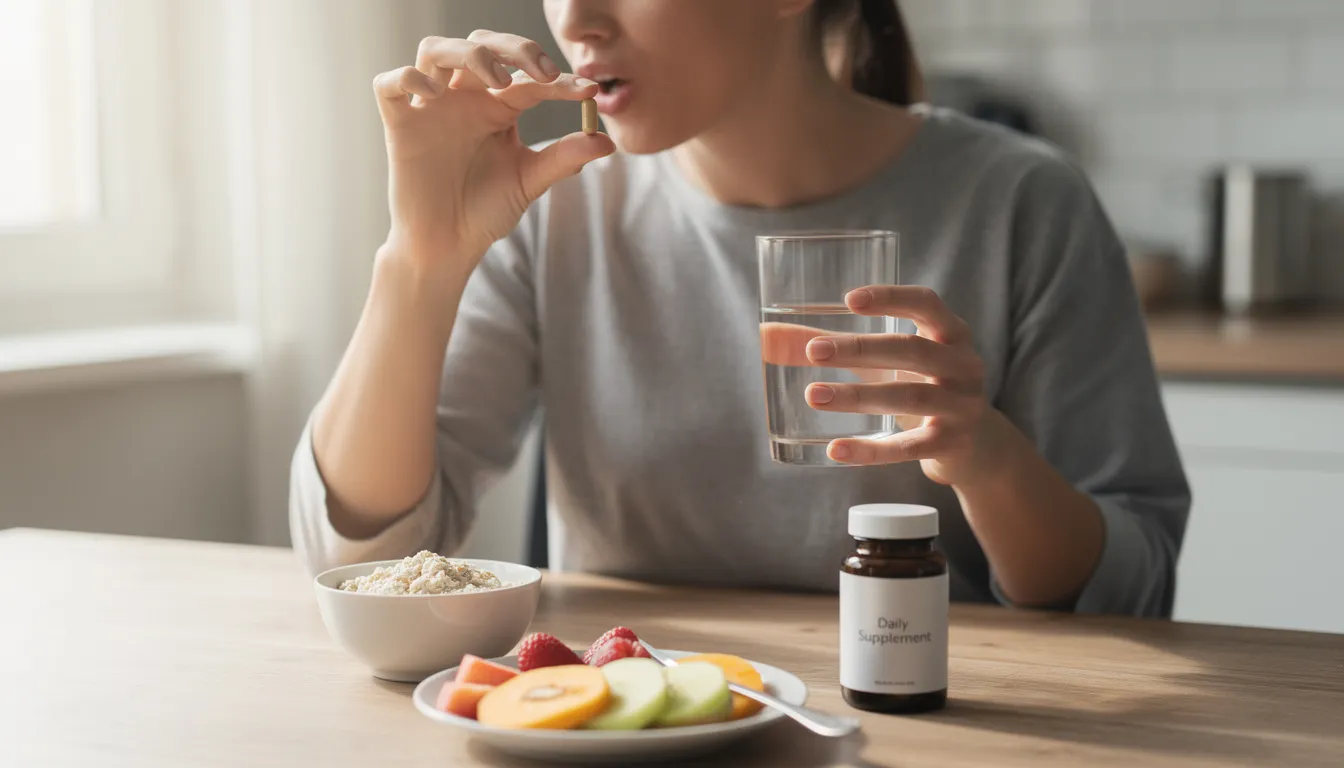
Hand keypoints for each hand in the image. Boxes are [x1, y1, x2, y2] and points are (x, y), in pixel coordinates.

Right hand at [373, 31, 614, 269]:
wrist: (449, 246)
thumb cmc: (486, 212)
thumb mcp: (530, 181)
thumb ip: (564, 157)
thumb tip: (609, 141)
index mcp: (498, 107)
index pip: (528, 77)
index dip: (559, 79)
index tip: (587, 90)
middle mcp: (464, 98)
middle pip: (481, 43)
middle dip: (514, 48)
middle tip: (541, 73)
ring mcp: (430, 108)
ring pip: (436, 49)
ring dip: (468, 53)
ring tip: (496, 79)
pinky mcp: (400, 125)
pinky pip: (390, 84)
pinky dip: (407, 76)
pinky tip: (433, 93)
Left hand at [801, 286, 994, 485]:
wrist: (975, 445)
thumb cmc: (921, 386)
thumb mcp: (888, 362)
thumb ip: (836, 345)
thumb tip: (768, 337)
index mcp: (952, 332)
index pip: (926, 303)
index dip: (890, 298)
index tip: (849, 300)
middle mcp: (964, 365)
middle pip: (911, 350)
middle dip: (860, 350)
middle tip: (814, 350)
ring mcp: (961, 406)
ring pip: (907, 398)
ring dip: (857, 396)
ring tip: (813, 394)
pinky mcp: (951, 444)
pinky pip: (907, 447)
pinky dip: (871, 450)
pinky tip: (836, 449)